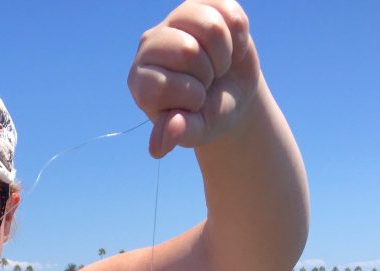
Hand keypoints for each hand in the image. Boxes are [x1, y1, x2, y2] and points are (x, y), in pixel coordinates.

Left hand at [128, 0, 260, 156]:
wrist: (232, 94)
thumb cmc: (208, 115)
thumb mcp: (197, 131)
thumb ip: (179, 134)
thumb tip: (159, 147)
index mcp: (141, 81)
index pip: (160, 84)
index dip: (189, 96)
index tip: (195, 103)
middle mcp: (149, 46)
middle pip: (186, 50)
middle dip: (207, 73)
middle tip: (206, 83)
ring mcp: (174, 19)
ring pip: (210, 26)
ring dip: (224, 54)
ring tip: (217, 66)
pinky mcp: (202, 3)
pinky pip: (229, 12)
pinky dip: (238, 36)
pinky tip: (230, 48)